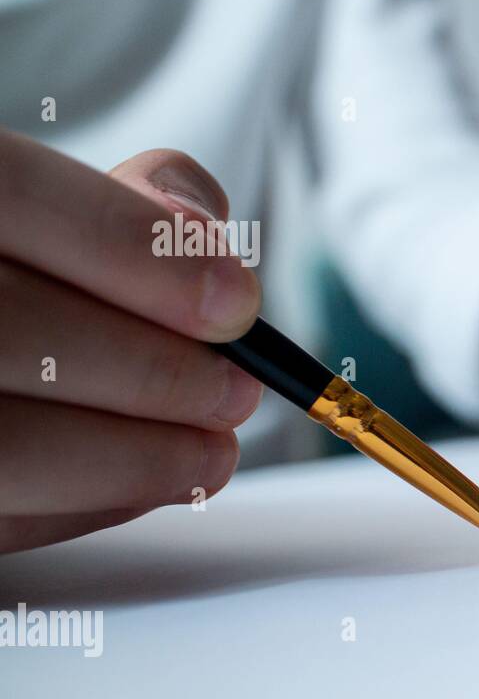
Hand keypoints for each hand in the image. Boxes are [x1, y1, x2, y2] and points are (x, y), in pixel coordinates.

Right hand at [0, 130, 261, 552]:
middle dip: (150, 372)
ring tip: (210, 454)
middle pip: (8, 328)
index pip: (8, 192)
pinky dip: (80, 506)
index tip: (235, 304)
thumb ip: (131, 205)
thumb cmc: (16, 274)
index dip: (130, 248)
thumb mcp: (51, 209)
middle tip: (236, 394)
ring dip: (127, 458)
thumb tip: (203, 239)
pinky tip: (141, 484)